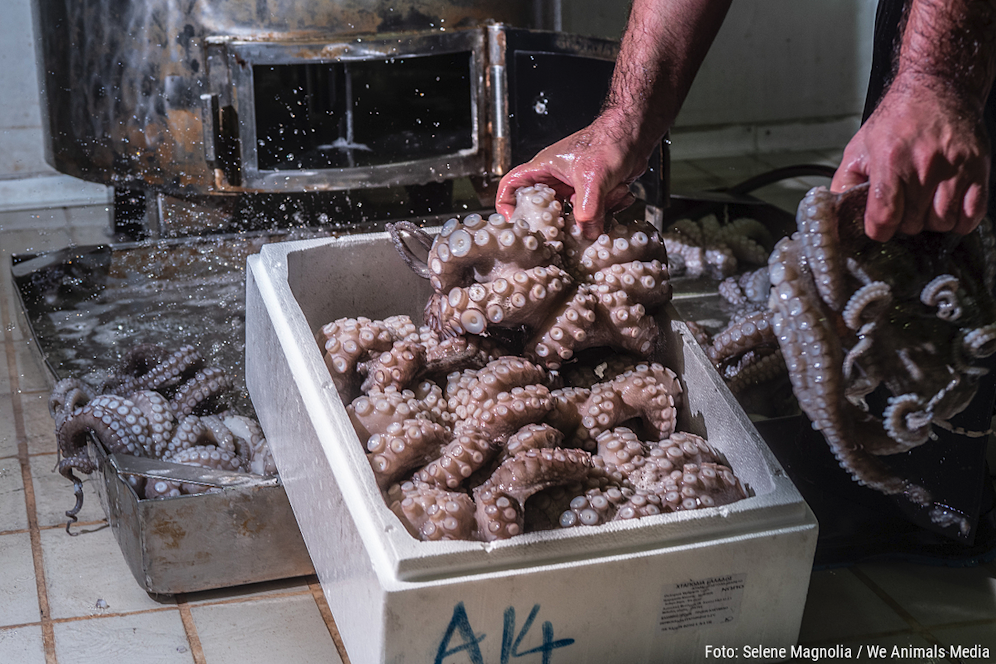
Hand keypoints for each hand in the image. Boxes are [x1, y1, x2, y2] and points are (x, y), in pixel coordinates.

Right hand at [495, 115, 651, 239]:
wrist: (636, 134)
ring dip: (590, 216)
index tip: (512, 221)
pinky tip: (617, 196)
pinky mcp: (592, 195)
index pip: (511, 184)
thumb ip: (588, 207)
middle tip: (565, 231)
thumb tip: (586, 232)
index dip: (506, 203)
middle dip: (557, 221)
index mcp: (544, 168)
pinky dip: (605, 211)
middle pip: (543, 209)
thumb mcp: (594, 176)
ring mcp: (574, 188)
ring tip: (605, 202)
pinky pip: (592, 214)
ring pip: (571, 215)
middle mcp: (556, 179)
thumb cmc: (609, 140)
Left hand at [831, 75, 989, 241]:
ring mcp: (955, 168)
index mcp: (890, 161)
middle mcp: (924, 166)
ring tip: (924, 204)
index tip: (879, 227)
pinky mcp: (978, 169)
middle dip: (904, 222)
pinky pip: (972, 215)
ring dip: (931, 221)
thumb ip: (844, 183)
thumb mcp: (858, 148)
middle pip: (913, 224)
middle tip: (903, 206)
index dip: (878, 230)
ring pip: (942, 223)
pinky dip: (960, 220)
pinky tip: (948, 207)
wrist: (937, 87)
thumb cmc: (897, 119)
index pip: (884, 218)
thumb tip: (836, 214)